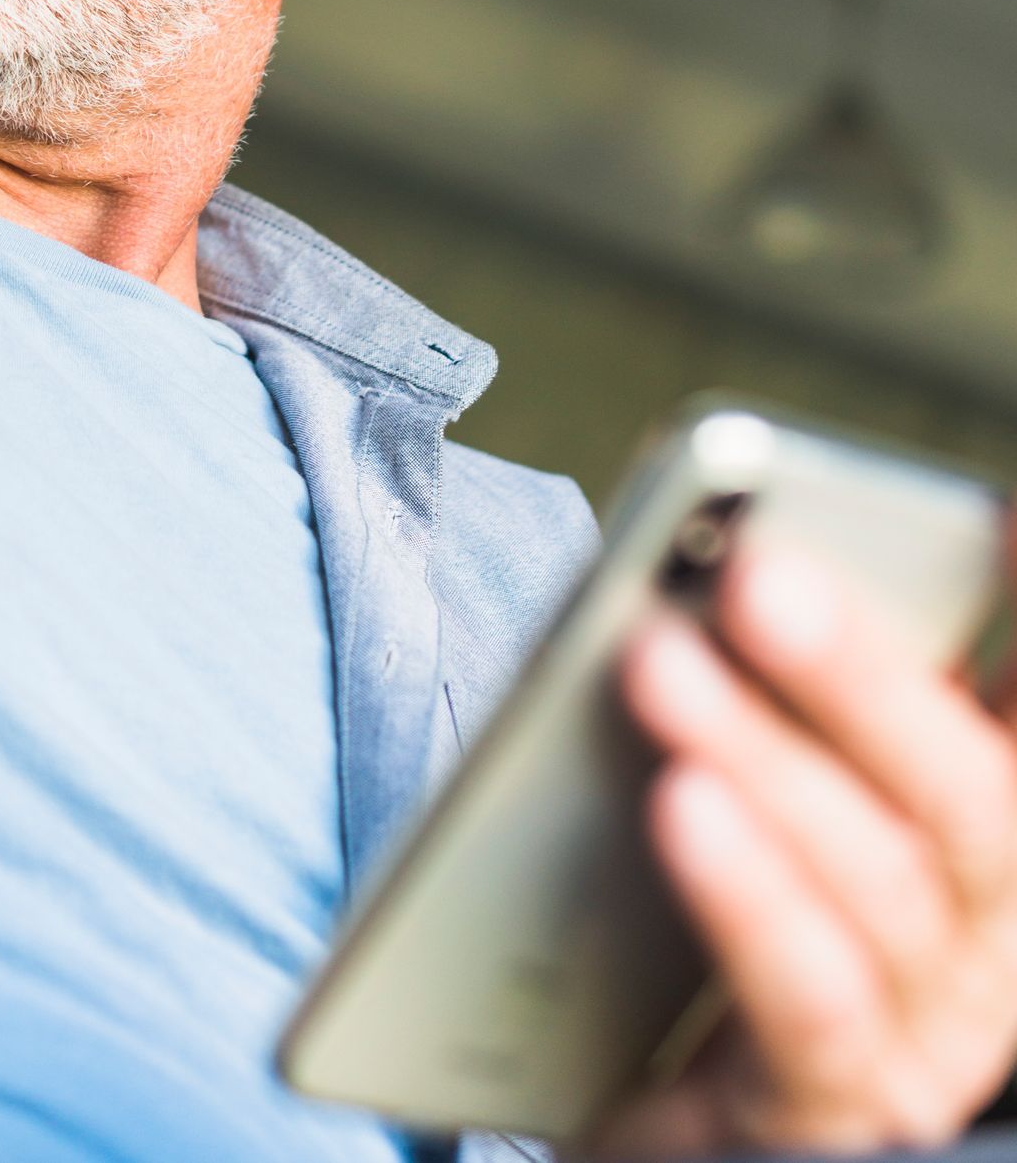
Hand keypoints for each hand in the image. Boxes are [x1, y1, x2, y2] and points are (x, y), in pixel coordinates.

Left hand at [596, 523, 1016, 1155]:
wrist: (641, 1097)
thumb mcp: (766, 764)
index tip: (1005, 519)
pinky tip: (682, 807)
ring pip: (881, 889)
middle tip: (760, 575)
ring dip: (768, 765)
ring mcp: (932, 1031)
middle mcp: (995, 930)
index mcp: (990, 818)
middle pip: (972, 795)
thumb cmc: (709, 900)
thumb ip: (783, 672)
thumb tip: (752, 542)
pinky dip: (751, 899)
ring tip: (659, 665)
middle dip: (863, 677)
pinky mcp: (844, 1110)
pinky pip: (815, 1007)